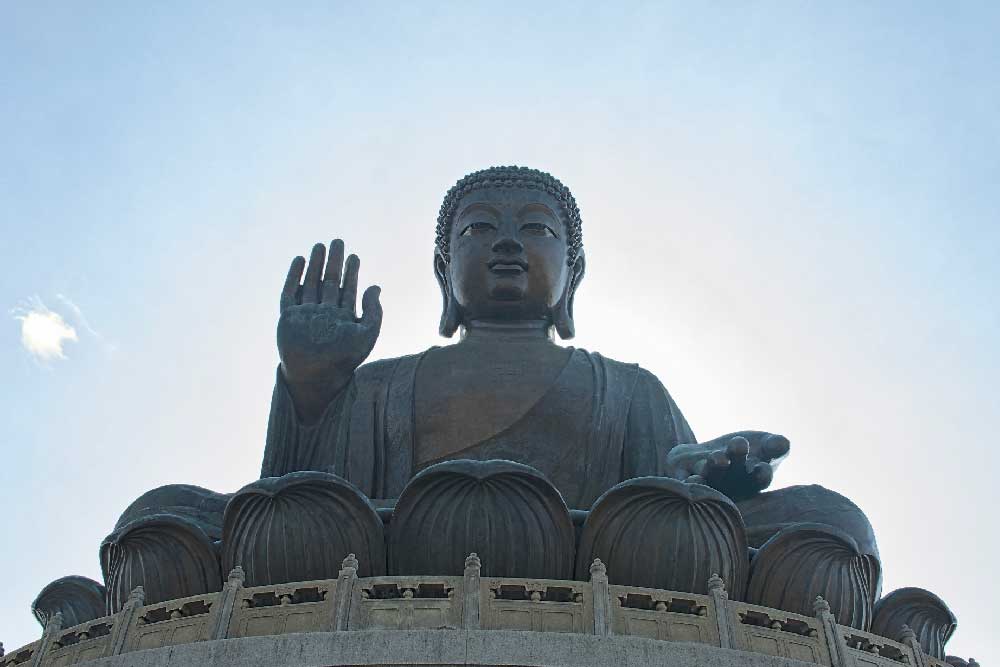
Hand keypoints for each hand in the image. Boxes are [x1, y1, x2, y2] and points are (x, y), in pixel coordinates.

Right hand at [277, 240, 381, 420]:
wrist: (316, 376)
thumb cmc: (344, 359)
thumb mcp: (366, 334)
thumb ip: (373, 311)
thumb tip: (375, 287)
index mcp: (342, 318)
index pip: (347, 289)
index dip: (351, 272)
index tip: (354, 256)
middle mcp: (323, 314)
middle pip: (328, 282)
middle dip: (333, 262)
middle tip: (337, 241)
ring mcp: (305, 315)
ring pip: (310, 283)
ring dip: (315, 264)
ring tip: (319, 246)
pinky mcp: (288, 317)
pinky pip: (289, 293)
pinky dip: (293, 276)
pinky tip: (299, 260)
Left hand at [665, 431, 789, 501]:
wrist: (705, 456)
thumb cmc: (742, 451)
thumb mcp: (762, 445)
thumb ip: (775, 446)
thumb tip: (782, 443)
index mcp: (752, 479)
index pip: (760, 479)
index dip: (761, 474)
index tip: (762, 467)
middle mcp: (730, 485)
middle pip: (734, 474)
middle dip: (736, 459)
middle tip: (738, 444)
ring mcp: (707, 482)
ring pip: (710, 477)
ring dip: (714, 468)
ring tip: (718, 457)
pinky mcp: (683, 477)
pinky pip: (684, 483)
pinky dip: (688, 482)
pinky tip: (692, 477)